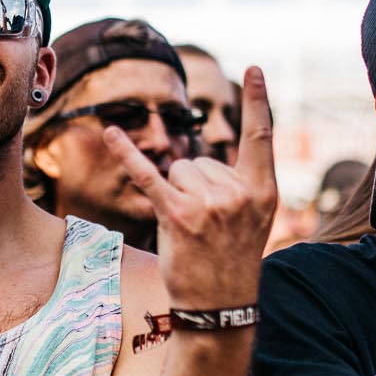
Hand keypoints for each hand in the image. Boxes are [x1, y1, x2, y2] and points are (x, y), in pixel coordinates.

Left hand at [104, 66, 278, 308]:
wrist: (221, 307)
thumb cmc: (232, 260)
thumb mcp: (252, 220)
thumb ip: (239, 185)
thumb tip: (197, 161)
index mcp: (264, 192)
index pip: (261, 137)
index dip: (259, 100)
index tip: (254, 68)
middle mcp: (238, 194)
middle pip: (200, 160)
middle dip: (196, 186)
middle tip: (207, 226)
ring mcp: (208, 204)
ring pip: (178, 170)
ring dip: (177, 194)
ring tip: (192, 229)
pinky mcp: (176, 215)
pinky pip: (148, 175)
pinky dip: (127, 154)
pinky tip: (111, 132)